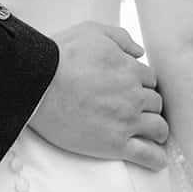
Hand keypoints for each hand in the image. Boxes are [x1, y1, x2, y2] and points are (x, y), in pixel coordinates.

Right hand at [29, 22, 167, 169]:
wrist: (35, 85)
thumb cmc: (58, 56)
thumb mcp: (91, 32)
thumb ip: (120, 38)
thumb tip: (140, 52)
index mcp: (129, 69)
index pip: (150, 80)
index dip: (141, 84)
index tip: (131, 90)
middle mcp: (133, 96)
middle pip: (155, 103)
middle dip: (147, 106)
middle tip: (135, 111)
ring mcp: (125, 121)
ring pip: (158, 127)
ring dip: (156, 130)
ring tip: (151, 135)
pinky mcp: (114, 144)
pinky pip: (147, 155)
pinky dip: (156, 159)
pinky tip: (157, 160)